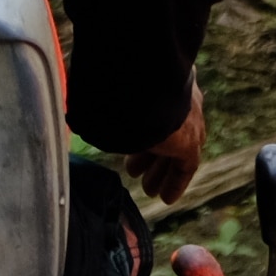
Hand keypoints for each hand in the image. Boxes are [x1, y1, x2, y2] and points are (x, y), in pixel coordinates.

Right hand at [115, 85, 204, 204]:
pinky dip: (174, 183)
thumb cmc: (125, 77)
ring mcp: (189, 121)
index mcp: (165, 80)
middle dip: (151, 155)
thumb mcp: (116, 87)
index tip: (131, 145)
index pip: (157, 110)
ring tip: (147, 188)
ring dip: (158, 172)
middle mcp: (180, 99)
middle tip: (135, 171)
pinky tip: (166, 198)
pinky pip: (184, 167)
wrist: (146, 82)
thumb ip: (108, 97)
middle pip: (167, 135)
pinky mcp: (190, 142)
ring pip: (174, 153)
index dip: (143, 132)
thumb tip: (85, 102)